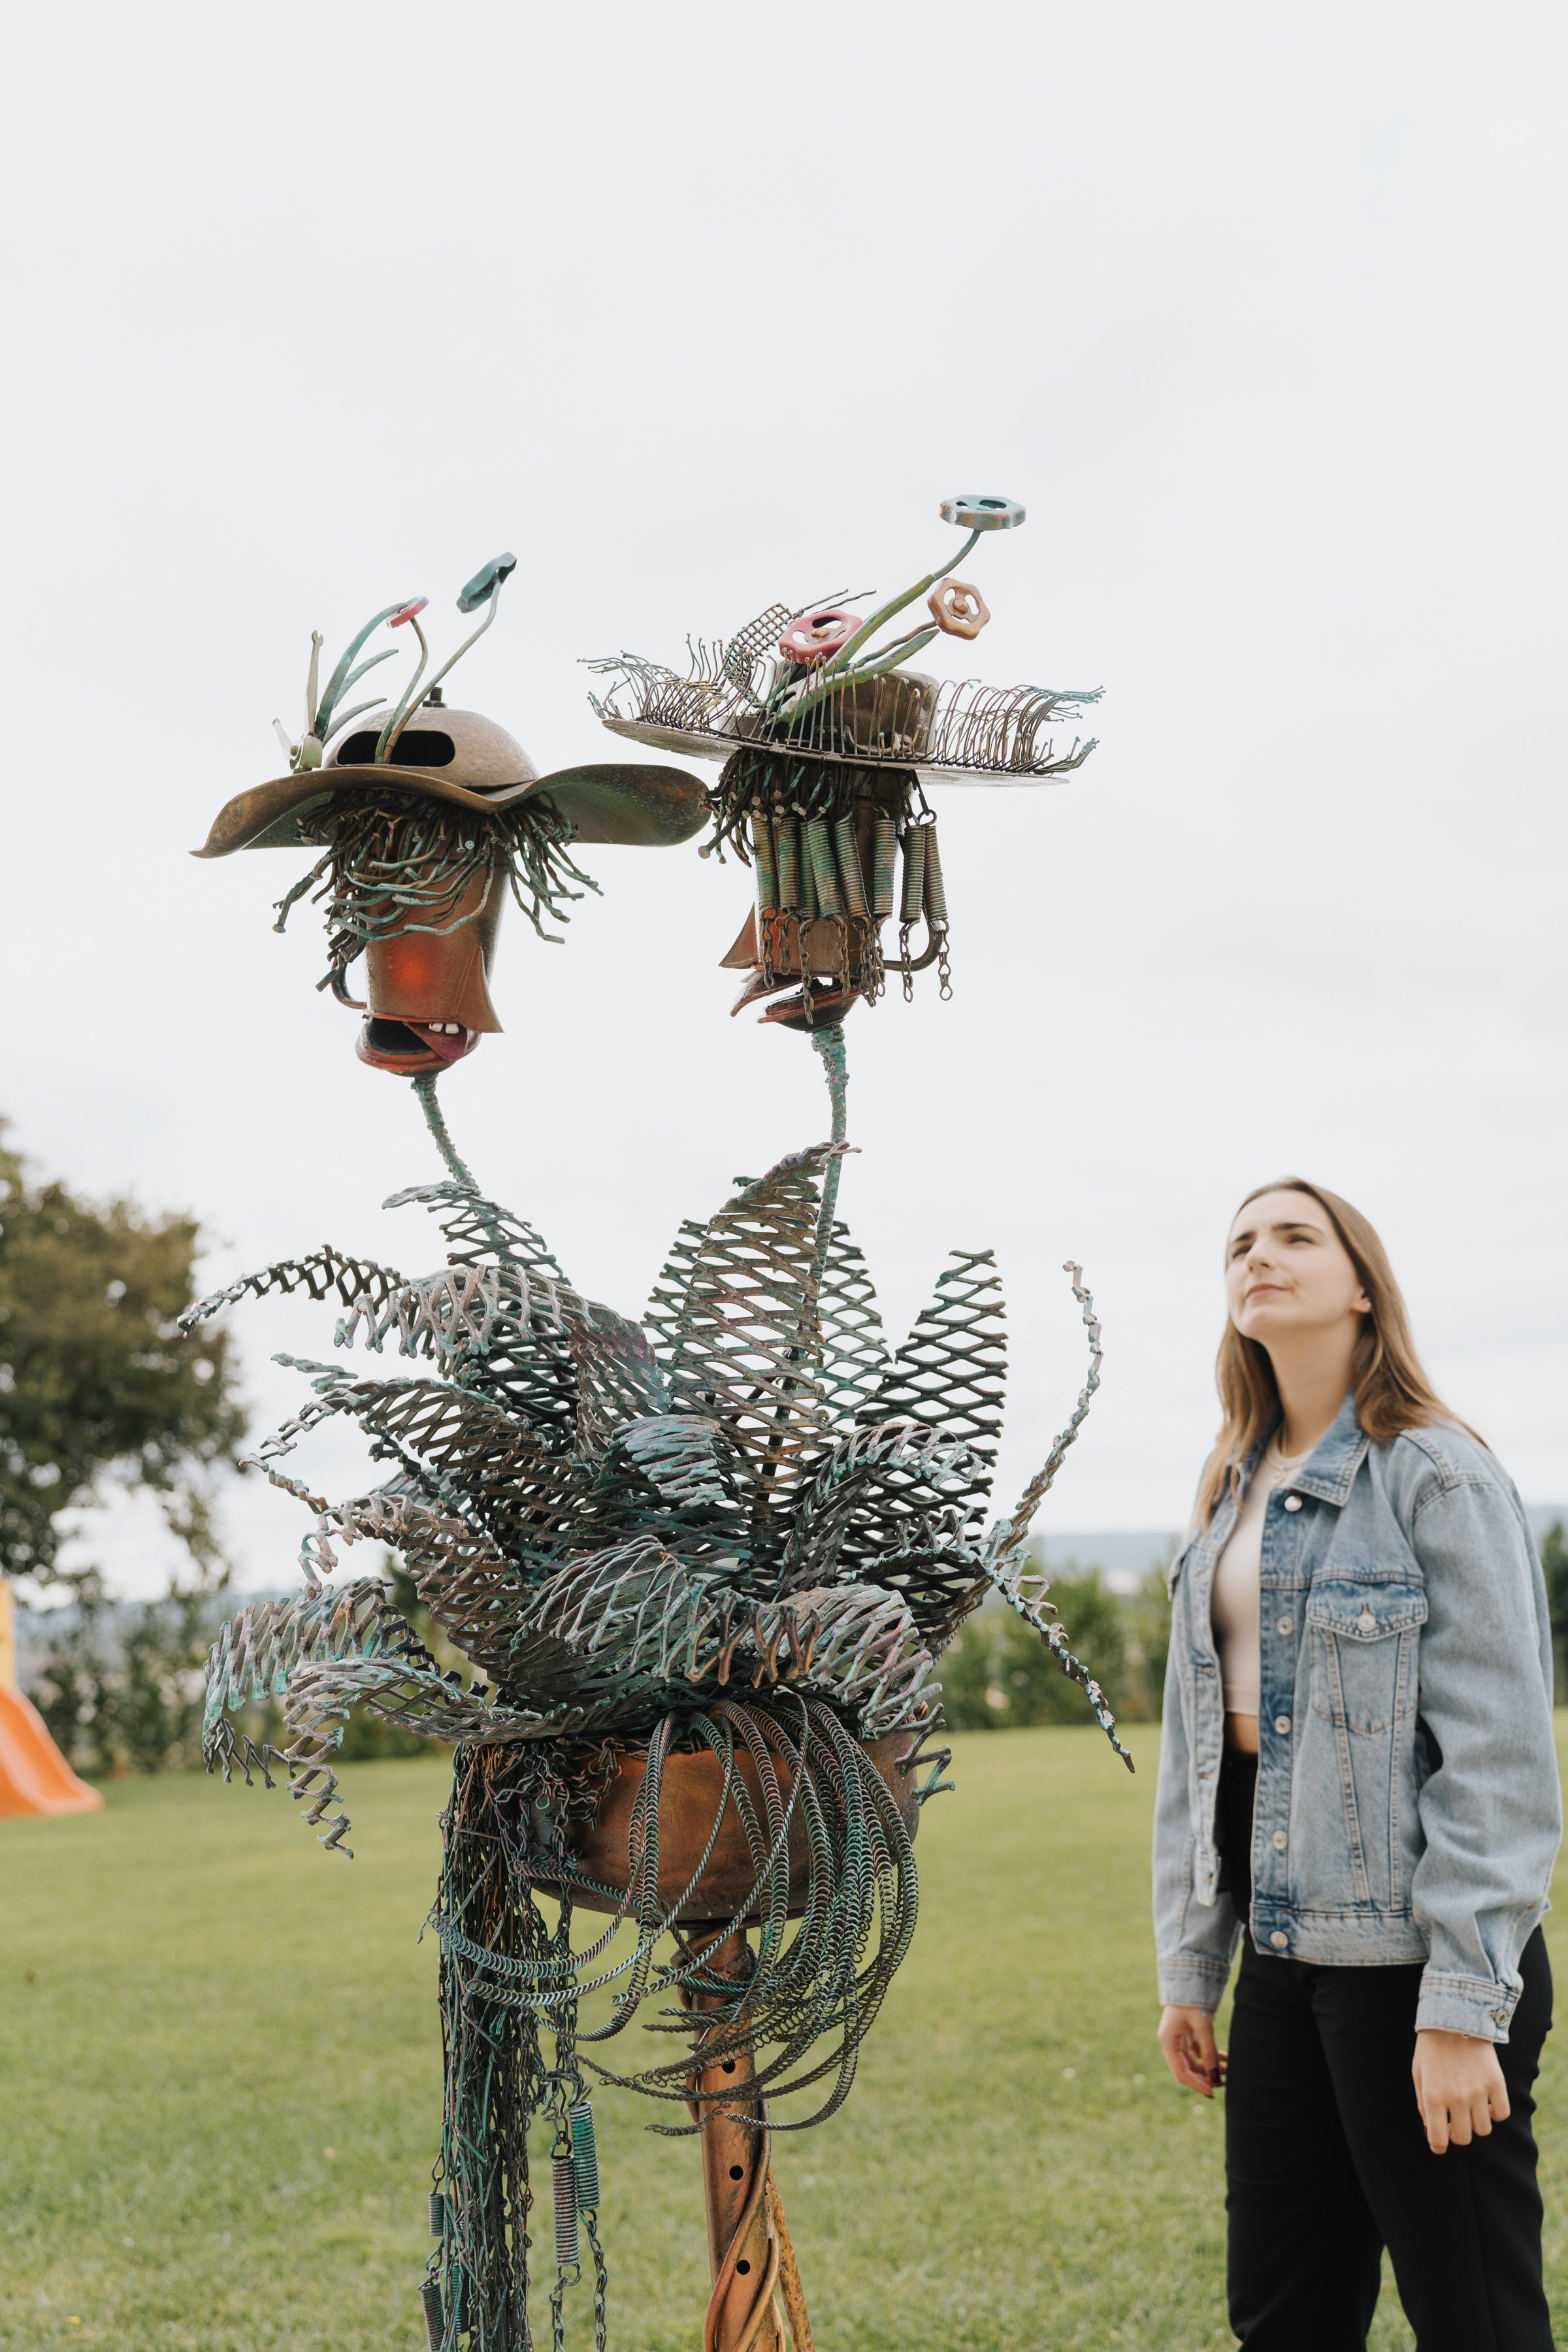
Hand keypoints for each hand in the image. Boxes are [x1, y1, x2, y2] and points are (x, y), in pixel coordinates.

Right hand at [1158, 2004, 1224, 2096]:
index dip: (1197, 2084)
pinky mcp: (1187, 2037)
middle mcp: (1171, 2043)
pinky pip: (1198, 2054)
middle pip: (1187, 2070)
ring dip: (1210, 2069)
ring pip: (1194, 2064)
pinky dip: (1210, 2058)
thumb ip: (1209, 2052)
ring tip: (1228, 2069)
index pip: (1181, 2072)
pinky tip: (1224, 2058)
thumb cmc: (1194, 2001)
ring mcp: (1179, 2040)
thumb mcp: (1203, 2026)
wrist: (1192, 1980)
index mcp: (1168, 2042)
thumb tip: (1215, 2078)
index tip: (1212, 2092)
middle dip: (1205, 2078)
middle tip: (1223, 2083)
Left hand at [1411, 2029, 1509, 2153]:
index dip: (1438, 2146)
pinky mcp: (1496, 2083)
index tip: (1439, 2144)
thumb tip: (1431, 2131)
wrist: (1454, 2017)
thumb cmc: (1431, 2047)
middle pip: (1463, 2138)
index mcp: (1433, 2096)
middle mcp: (1456, 2098)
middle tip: (1454, 2120)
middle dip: (1457, 2133)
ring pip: (1483, 2129)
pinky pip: (1501, 2114)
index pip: (1438, 2139)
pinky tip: (1487, 2102)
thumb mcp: (1418, 2074)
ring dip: (1476, 2123)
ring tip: (1470, 2107)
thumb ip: (1423, 2104)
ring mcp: (1478, 2091)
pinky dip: (1495, 2113)